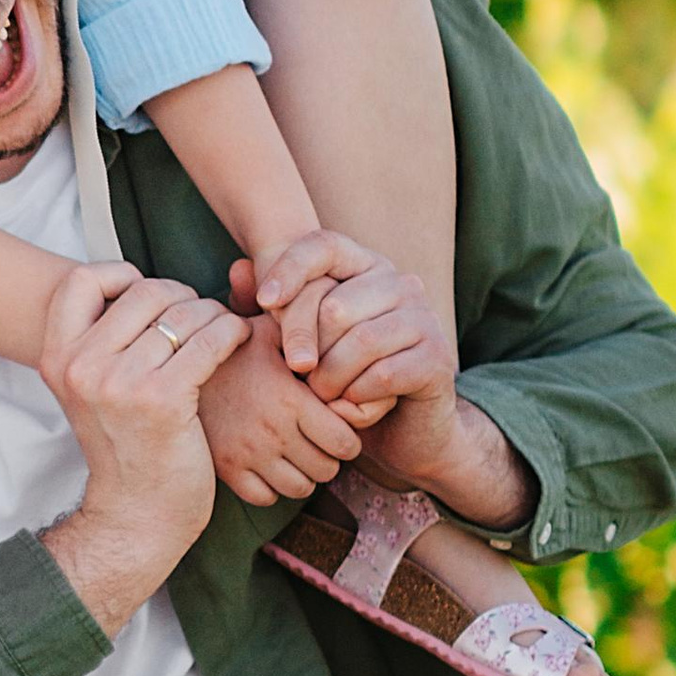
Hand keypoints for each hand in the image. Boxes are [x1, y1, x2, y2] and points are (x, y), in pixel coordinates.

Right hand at [37, 267, 246, 635]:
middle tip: (199, 317)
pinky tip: (239, 340)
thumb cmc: (127, 448)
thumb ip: (101, 341)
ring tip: (222, 330)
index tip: (148, 299)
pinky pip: (209, 338)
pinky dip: (232, 331)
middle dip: (181, 296)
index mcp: (56, 358)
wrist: (138, 514)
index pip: (81, 280)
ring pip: (182, 311)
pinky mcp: (162, 398)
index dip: (120, 275)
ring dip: (212, 314)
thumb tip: (135, 283)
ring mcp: (119, 382)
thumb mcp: (91, 391)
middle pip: (143, 290)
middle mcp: (81, 366)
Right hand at [197, 323, 362, 507]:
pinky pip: (265, 498)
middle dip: (328, 457)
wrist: (171, 368)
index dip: (348, 438)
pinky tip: (268, 467)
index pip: (345, 443)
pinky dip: (273, 488)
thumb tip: (338, 339)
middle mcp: (273, 433)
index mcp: (290, 401)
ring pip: (299, 489)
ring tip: (294, 455)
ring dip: (303, 475)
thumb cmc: (227, 348)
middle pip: (327, 470)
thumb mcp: (265, 330)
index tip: (336, 427)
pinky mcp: (227, 469)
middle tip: (316, 442)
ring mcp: (249, 456)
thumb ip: (305, 334)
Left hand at [237, 238, 453, 447]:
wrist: (399, 431)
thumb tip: (237, 270)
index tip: (263, 304)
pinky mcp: (437, 356)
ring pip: (359, 342)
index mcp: (366, 267)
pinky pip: (382, 374)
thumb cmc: (338, 380)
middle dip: (306, 350)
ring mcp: (424, 317)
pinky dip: (356, 397)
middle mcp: (400, 283)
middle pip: (333, 304)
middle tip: (300, 378)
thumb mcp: (297, 345)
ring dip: (329, 380)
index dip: (290, 268)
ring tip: (321, 396)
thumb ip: (267, 310)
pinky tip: (349, 407)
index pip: (324, 245)